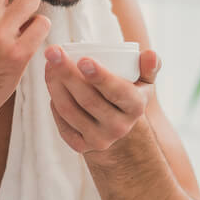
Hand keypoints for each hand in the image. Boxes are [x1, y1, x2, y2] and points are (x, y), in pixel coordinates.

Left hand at [45, 47, 161, 153]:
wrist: (118, 127)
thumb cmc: (129, 94)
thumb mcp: (144, 82)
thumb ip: (149, 66)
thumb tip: (150, 54)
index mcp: (136, 107)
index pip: (117, 92)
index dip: (100, 77)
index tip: (82, 59)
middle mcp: (119, 127)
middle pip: (88, 100)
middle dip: (67, 74)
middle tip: (53, 52)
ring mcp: (100, 139)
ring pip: (70, 111)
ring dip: (55, 85)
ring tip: (49, 64)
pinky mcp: (81, 147)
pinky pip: (62, 124)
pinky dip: (54, 105)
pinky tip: (52, 86)